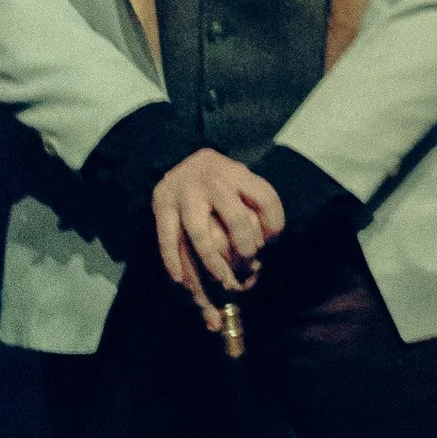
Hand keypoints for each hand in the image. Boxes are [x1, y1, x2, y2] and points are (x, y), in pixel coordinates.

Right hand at [151, 150, 283, 330]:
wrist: (177, 156)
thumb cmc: (219, 178)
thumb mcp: (241, 178)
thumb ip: (256, 200)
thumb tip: (272, 240)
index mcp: (239, 174)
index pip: (267, 200)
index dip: (275, 225)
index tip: (272, 242)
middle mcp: (215, 182)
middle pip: (237, 219)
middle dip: (246, 247)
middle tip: (249, 264)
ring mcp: (186, 194)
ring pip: (200, 233)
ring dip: (213, 261)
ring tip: (222, 281)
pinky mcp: (162, 205)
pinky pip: (167, 237)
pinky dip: (172, 260)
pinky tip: (179, 279)